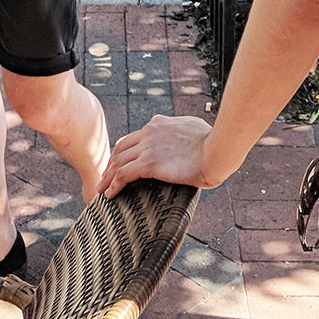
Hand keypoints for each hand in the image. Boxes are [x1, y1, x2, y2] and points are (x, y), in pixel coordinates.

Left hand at [103, 115, 223, 196]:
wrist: (217, 149)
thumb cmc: (212, 143)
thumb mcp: (193, 128)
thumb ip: (181, 130)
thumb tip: (183, 136)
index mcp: (159, 124)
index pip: (134, 137)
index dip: (123, 152)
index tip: (118, 163)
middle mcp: (150, 132)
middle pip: (121, 148)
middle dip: (111, 164)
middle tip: (105, 178)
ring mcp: (148, 146)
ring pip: (118, 161)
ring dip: (107, 176)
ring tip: (101, 189)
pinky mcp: (149, 162)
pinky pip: (123, 174)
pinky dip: (113, 184)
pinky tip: (109, 194)